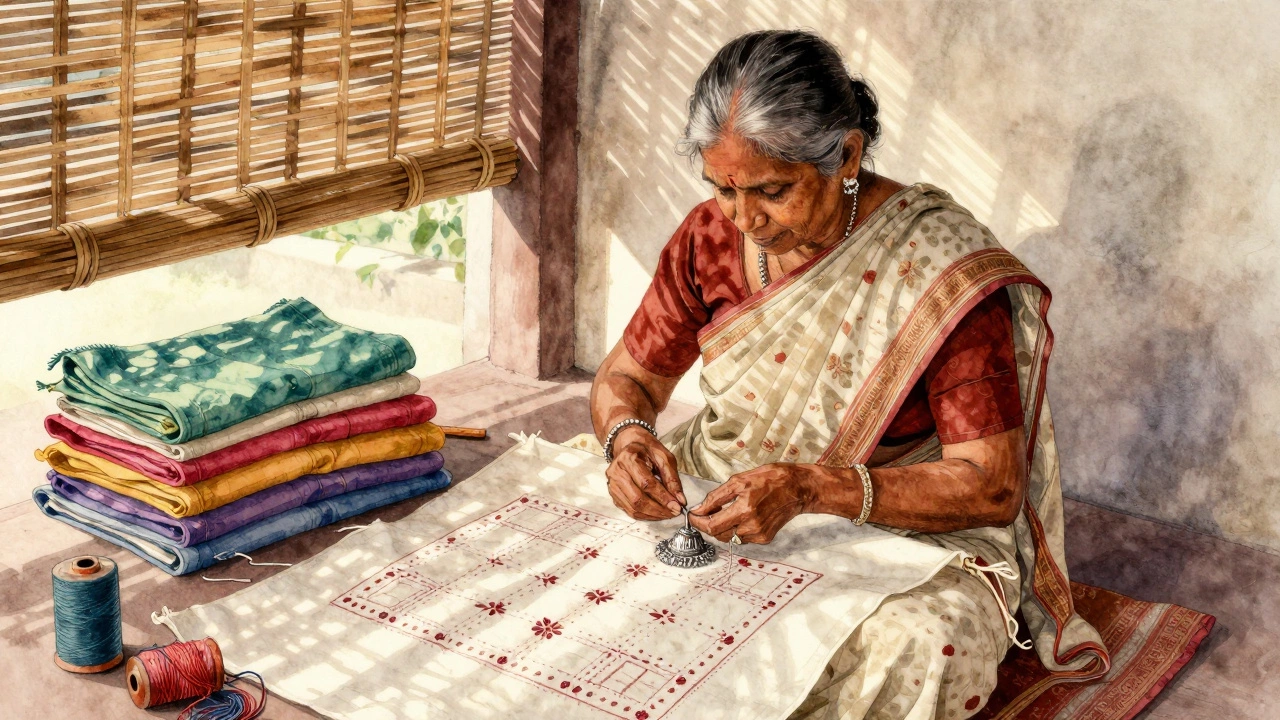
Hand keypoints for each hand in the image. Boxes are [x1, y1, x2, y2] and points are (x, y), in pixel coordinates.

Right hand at [605, 425, 685, 520]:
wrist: (629, 444)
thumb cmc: (647, 449)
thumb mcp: (664, 457)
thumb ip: (672, 478)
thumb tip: (680, 500)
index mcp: (629, 458)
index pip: (646, 483)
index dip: (663, 497)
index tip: (677, 506)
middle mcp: (617, 472)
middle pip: (637, 499)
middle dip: (658, 509)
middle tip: (674, 512)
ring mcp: (612, 484)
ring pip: (632, 508)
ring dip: (652, 515)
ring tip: (667, 514)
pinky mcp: (613, 494)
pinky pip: (628, 510)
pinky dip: (644, 515)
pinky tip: (656, 513)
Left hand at [688, 463, 820, 543]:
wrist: (797, 488)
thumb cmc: (769, 479)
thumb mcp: (739, 481)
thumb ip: (716, 497)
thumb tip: (699, 509)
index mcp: (744, 509)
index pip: (711, 525)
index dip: (698, 522)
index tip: (692, 516)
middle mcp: (751, 526)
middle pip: (718, 534)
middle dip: (708, 524)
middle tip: (707, 511)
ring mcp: (759, 534)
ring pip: (729, 537)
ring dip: (723, 526)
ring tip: (728, 510)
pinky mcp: (765, 538)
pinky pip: (742, 538)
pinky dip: (737, 529)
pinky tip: (743, 515)